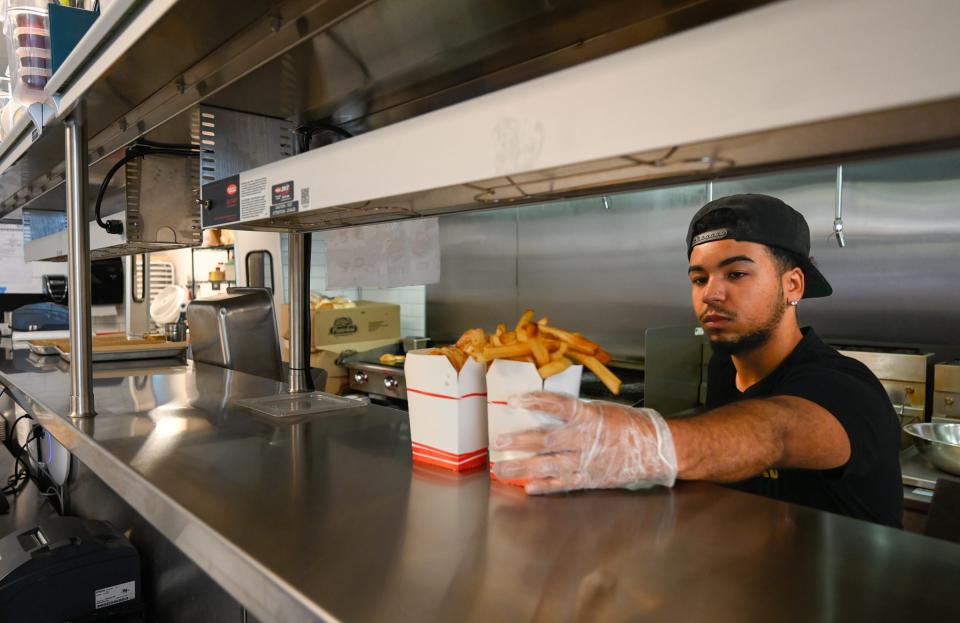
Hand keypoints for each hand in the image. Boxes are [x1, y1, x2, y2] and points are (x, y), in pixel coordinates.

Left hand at [492, 392, 677, 494]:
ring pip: (548, 465)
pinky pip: (562, 483)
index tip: (514, 400)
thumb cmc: (628, 424)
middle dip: (519, 441)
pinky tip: (527, 488)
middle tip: (498, 441)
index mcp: (588, 417)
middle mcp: (584, 440)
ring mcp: (585, 462)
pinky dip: (544, 486)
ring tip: (501, 468)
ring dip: (522, 467)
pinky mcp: (589, 479)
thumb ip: (575, 413)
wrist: (654, 449)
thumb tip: (545, 411)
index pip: (557, 406)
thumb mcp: (601, 409)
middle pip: (546, 440)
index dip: (535, 402)